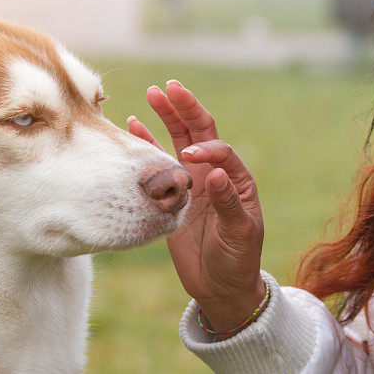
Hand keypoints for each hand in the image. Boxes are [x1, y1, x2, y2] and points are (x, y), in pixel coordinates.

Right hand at [127, 80, 264, 333]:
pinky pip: (158, 161)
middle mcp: (213, 174)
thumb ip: (228, 204)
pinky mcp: (172, 194)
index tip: (191, 158)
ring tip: (152, 93)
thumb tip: (215, 173)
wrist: (221, 285)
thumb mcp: (240, 233)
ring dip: (166, 116)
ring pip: (178, 140)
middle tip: (170, 87)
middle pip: (199, 132)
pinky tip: (134, 124)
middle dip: (185, 109)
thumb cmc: (238, 259)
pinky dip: (147, 142)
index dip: (206, 148)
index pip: (220, 150)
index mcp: (235, 180)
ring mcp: (191, 181)